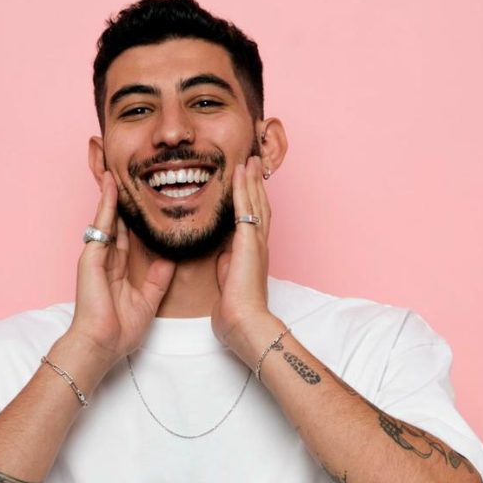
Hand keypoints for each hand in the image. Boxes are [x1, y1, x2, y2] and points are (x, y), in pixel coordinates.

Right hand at [68, 171, 176, 364]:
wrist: (102, 345)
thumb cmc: (120, 331)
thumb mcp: (147, 301)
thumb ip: (157, 280)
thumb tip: (170, 261)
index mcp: (116, 269)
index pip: (128, 235)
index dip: (136, 217)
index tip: (146, 200)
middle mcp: (105, 258)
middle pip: (116, 221)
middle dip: (122, 199)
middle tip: (130, 174)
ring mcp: (96, 256)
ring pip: (107, 217)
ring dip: (112, 193)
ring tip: (118, 167)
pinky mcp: (90, 256)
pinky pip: (101, 224)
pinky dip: (107, 203)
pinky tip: (112, 184)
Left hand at [212, 156, 277, 360]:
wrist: (245, 323)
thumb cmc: (236, 312)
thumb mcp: (228, 284)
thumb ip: (227, 267)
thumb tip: (222, 257)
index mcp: (253, 255)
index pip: (254, 221)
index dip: (251, 202)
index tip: (247, 185)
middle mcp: (259, 245)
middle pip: (260, 206)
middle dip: (255, 184)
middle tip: (252, 163)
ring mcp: (256, 242)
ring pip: (255, 202)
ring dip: (251, 179)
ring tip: (248, 160)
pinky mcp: (249, 241)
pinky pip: (245, 207)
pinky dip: (243, 187)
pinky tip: (240, 171)